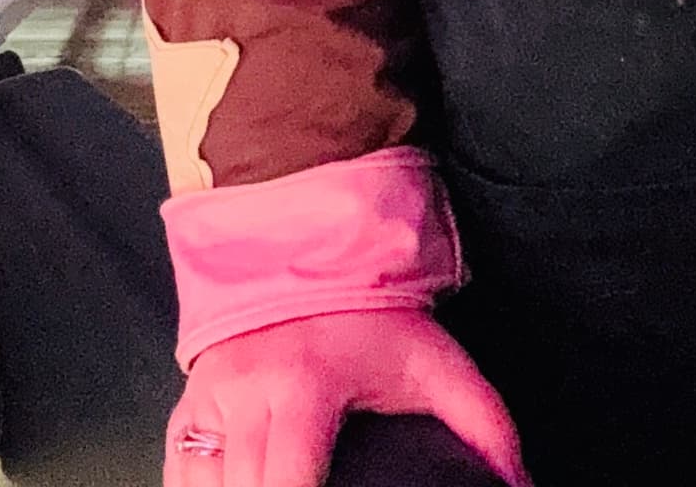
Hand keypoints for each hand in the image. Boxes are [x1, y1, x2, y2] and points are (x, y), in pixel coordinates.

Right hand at [167, 308, 529, 486]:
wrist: (305, 233)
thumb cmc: (368, 306)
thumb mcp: (433, 358)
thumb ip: (482, 424)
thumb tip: (518, 485)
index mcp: (304, 387)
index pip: (289, 485)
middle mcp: (247, 393)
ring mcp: (210, 396)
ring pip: (201, 483)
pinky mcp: (190, 397)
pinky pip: (177, 466)